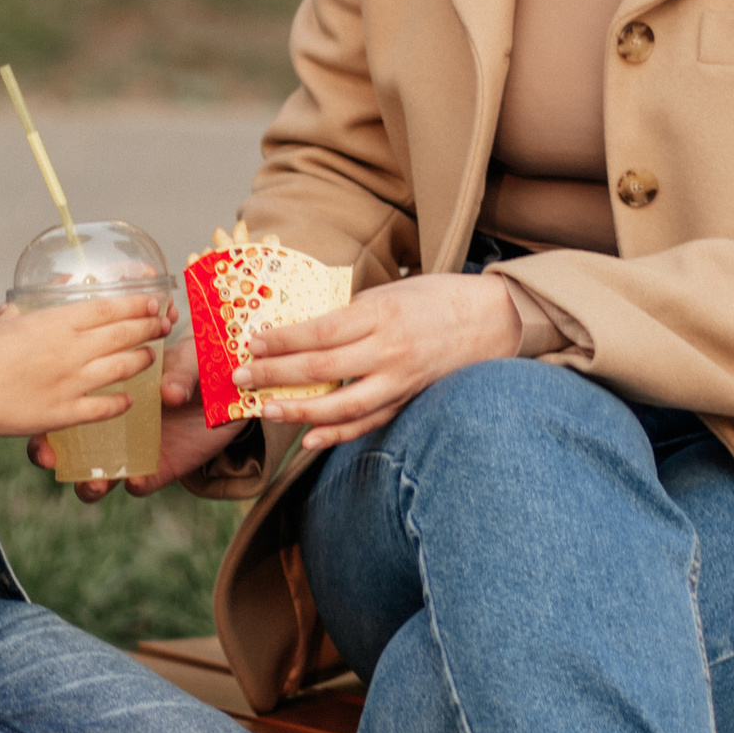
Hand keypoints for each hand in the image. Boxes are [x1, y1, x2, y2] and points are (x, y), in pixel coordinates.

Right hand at [0, 296, 164, 466]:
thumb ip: (12, 316)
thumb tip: (13, 310)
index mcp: (55, 322)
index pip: (108, 309)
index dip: (135, 305)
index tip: (153, 302)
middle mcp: (69, 349)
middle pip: (122, 334)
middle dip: (148, 328)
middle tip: (163, 325)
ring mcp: (69, 383)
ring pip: (120, 369)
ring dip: (140, 362)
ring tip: (150, 357)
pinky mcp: (62, 414)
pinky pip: (102, 408)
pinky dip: (119, 403)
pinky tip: (128, 401)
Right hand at [33, 334, 247, 501]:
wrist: (231, 394)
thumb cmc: (196, 368)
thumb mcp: (188, 361)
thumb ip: (179, 373)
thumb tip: (169, 393)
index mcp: (104, 389)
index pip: (62, 404)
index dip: (43, 413)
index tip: (34, 415)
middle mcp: (108, 425)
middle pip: (65, 447)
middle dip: (49, 455)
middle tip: (47, 458)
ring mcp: (130, 451)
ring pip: (95, 476)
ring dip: (88, 483)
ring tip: (94, 483)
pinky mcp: (156, 470)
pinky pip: (138, 484)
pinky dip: (134, 485)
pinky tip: (134, 481)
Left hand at [234, 273, 521, 448]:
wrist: (493, 320)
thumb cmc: (436, 298)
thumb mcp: (390, 292)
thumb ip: (351, 314)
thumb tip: (304, 331)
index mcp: (381, 314)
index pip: (320, 331)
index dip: (282, 340)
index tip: (251, 343)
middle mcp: (390, 350)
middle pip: (322, 368)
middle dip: (275, 374)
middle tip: (240, 378)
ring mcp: (401, 380)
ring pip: (343, 405)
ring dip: (300, 411)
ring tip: (267, 410)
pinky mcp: (409, 400)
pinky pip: (369, 423)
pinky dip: (339, 434)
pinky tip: (311, 440)